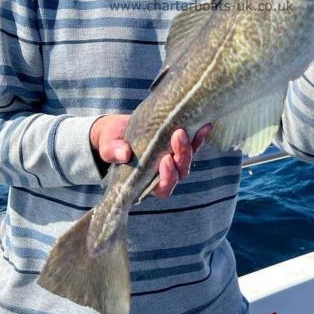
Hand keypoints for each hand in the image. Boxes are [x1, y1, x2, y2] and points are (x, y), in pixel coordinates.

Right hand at [90, 115, 211, 197]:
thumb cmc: (112, 143)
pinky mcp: (178, 146)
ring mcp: (173, 160)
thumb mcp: (108, 146)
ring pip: (188, 159)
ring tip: (191, 128)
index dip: (167, 178)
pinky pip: (193, 144)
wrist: (118, 129)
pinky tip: (205, 125)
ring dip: (191, 145)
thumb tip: (124, 153)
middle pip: (180, 173)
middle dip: (182, 156)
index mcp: (146, 182)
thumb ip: (113, 152)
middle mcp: (163, 174)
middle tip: (178, 135)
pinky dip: (199, 136)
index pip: (162, 188)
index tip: (165, 159)